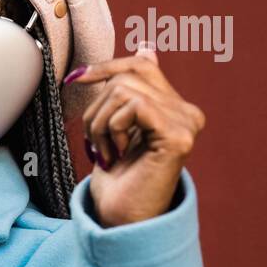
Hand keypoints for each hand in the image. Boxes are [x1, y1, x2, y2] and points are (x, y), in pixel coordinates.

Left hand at [65, 46, 205, 226]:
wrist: (119, 217)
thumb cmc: (117, 178)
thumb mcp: (117, 126)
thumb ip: (132, 92)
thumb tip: (147, 49)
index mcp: (176, 108)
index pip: (142, 65)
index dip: (107, 65)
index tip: (78, 77)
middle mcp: (188, 113)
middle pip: (128, 77)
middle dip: (97, 107)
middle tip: (95, 142)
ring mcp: (187, 124)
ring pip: (125, 91)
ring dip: (100, 123)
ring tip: (104, 152)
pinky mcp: (178, 137)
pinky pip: (134, 106)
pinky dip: (113, 128)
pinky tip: (116, 154)